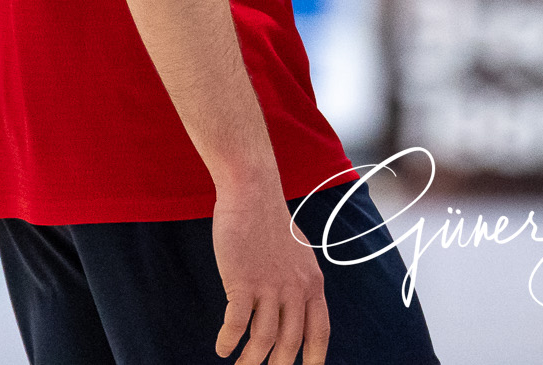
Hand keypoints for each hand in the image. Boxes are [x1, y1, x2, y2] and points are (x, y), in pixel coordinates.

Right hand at [213, 181, 328, 363]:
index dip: (314, 359)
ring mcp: (269, 286)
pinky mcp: (243, 281)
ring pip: (262, 340)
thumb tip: (295, 311)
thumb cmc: (272, 225)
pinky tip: (222, 347)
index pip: (319, 333)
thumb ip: (300, 284)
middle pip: (290, 344)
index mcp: (313, 284)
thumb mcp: (300, 256)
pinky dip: (228, 341)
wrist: (254, 194)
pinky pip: (236, 324)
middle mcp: (295, 289)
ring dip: (250, 360)